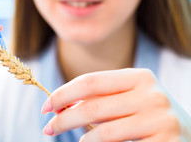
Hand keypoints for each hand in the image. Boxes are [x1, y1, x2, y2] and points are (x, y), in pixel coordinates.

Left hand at [41, 68, 190, 140]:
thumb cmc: (148, 115)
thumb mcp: (127, 99)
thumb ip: (99, 99)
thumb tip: (60, 106)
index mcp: (139, 76)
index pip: (89, 81)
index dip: (63, 94)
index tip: (45, 106)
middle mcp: (151, 94)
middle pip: (92, 106)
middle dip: (64, 119)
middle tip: (48, 128)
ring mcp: (160, 119)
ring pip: (104, 132)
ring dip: (81, 139)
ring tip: (74, 141)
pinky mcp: (165, 141)